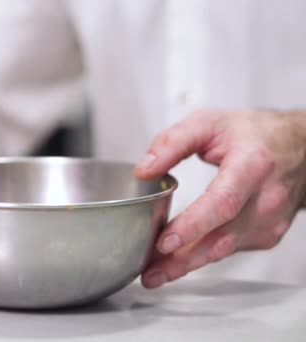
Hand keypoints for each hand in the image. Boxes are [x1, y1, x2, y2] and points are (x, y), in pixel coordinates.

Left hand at [134, 109, 305, 287]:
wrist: (298, 147)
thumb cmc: (252, 134)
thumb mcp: (208, 122)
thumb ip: (172, 143)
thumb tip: (143, 170)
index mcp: (251, 165)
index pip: (223, 202)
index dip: (193, 225)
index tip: (165, 242)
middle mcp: (265, 198)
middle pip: (220, 237)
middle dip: (181, 259)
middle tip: (149, 272)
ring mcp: (269, 221)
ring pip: (223, 250)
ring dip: (186, 265)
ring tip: (154, 273)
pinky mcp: (267, 235)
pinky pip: (228, 249)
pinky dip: (201, 256)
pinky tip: (177, 259)